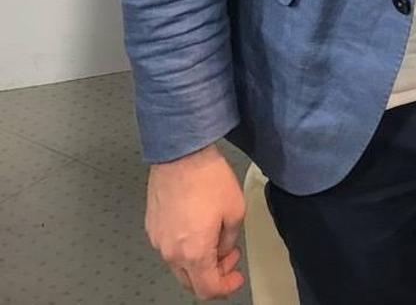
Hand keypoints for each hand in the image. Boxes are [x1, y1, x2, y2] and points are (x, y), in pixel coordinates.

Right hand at [145, 144, 245, 297]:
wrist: (181, 154)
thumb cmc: (208, 178)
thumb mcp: (235, 210)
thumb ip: (229, 240)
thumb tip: (222, 249)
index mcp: (194, 253)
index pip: (207, 289)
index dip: (225, 287)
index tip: (236, 277)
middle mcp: (171, 252)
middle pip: (191, 281)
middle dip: (213, 273)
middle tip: (229, 255)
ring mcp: (158, 240)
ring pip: (179, 264)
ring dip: (198, 259)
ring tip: (215, 236)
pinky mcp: (151, 226)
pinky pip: (169, 246)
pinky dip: (184, 246)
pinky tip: (197, 226)